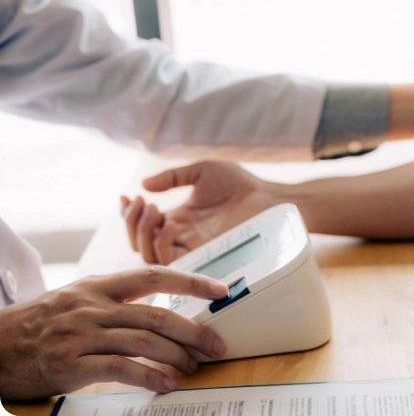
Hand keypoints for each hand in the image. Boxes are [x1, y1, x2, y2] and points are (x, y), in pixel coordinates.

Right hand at [0, 267, 228, 399]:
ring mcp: (81, 335)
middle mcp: (92, 306)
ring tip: (194, 367)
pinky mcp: (70, 365)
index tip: (220, 290)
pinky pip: (120, 369)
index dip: (191, 281)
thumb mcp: (76, 299)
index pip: (153, 276)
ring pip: (144, 341)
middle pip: (157, 314)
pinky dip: (149, 377)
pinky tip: (167, 384)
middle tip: (217, 345)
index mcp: (97, 286)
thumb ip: (114, 300)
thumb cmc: (39, 324)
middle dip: (194, 330)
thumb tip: (159, 310)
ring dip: (176, 356)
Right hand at [121, 162, 274, 263]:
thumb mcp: (200, 172)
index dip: (128, 215)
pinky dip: (161, 245)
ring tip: (154, 209)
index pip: (142, 226)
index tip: (126, 196)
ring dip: (143, 234)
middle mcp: (180, 236)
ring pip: (151, 256)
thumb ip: (173, 177)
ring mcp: (191, 246)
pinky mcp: (203, 255)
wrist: (267, 196)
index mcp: (177, 219)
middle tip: (142, 202)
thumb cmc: (239, 184)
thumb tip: (143, 183)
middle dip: (132, 224)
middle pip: (140, 244)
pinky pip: (172, 261)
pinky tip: (167, 225)